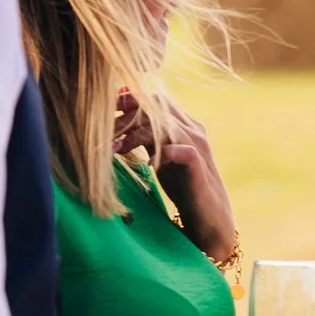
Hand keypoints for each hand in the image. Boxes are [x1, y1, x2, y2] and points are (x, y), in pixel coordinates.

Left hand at [117, 93, 235, 262]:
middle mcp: (193, 130)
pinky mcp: (200, 167)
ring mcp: (199, 147)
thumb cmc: (183, 185)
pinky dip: (164, 153)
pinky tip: (148, 164)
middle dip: (128, 114)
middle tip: (105, 128)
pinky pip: (183, 151)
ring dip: (136, 135)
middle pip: (159, 106)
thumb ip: (147, 138)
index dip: (130, 100)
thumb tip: (118, 125)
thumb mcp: (161, 156)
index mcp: (185, 124)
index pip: (156, 99)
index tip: (106, 109)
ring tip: (117, 148)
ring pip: (166, 126)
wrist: (209, 215)